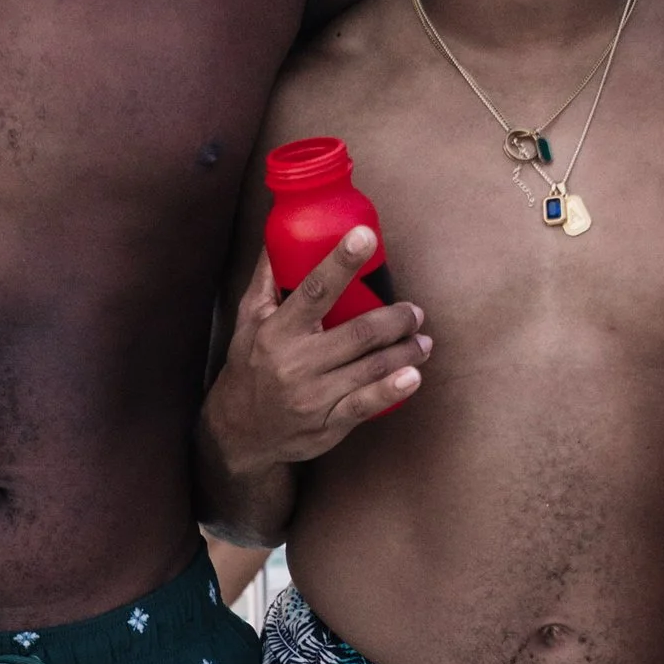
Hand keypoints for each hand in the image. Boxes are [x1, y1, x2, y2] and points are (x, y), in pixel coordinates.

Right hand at [203, 234, 428, 481]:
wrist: (240, 432)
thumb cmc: (250, 365)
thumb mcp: (249, 319)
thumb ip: (268, 277)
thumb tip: (283, 230)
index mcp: (277, 331)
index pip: (314, 290)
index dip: (342, 262)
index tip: (366, 237)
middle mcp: (295, 363)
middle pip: (358, 334)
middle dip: (394, 319)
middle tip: (414, 311)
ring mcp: (313, 396)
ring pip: (370, 367)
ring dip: (405, 350)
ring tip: (422, 340)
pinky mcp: (328, 423)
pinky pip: (366, 406)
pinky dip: (393, 390)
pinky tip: (413, 376)